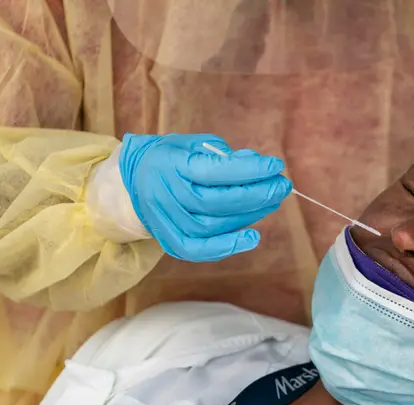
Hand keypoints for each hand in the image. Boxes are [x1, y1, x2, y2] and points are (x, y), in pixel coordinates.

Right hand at [119, 133, 291, 261]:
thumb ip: (222, 154)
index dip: (249, 170)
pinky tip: (253, 237)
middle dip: (257, 194)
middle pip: (218, 201)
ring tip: (272, 202)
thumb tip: (257, 164)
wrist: (131, 184)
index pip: (214, 170)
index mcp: (171, 164)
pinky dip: (228, 247)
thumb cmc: (171, 160)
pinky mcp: (170, 240)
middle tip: (282, 186)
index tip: (275, 166)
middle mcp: (166, 194)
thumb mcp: (191, 145)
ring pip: (214, 225)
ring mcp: (166, 220)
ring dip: (250, 215)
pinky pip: (199, 250)